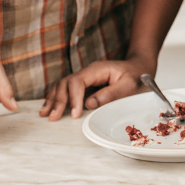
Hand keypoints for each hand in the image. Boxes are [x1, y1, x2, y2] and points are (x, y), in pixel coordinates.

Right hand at [39, 56, 153, 120]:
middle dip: (58, 100)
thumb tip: (89, 104)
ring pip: (62, 85)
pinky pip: (67, 89)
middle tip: (53, 117)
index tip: (75, 114)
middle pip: (66, 83)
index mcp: (98, 69)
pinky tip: (50, 107)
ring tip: (45, 114)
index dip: (73, 98)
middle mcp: (88, 71)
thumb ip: (110, 94)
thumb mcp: (128, 85)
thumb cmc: (136, 76)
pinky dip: (57, 98)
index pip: (78, 81)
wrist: (139, 67)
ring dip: (53, 99)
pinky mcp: (85, 84)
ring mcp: (85, 77)